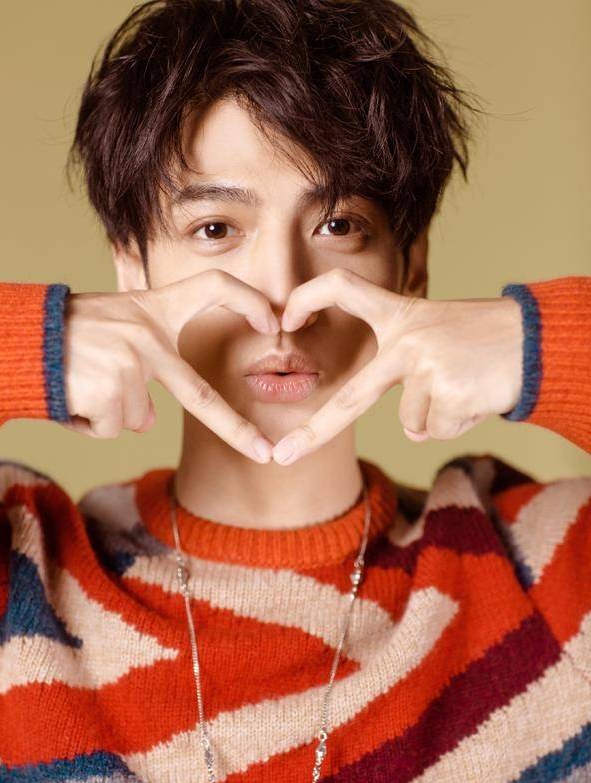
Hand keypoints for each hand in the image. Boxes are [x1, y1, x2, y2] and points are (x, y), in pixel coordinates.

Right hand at [62, 269, 279, 462]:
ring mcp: (129, 365)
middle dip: (235, 429)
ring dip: (111, 412)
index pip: (213, 287)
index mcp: (154, 311)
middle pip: (198, 395)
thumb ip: (145, 356)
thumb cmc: (69, 333)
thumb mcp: (114, 323)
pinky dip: (90, 423)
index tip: (273, 321)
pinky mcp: (108, 392)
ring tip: (83, 382)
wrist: (19, 339)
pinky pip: (112, 429)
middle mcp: (147, 336)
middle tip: (264, 453)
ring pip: (137, 418)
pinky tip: (74, 396)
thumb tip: (151, 418)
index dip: (246, 299)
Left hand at [272, 268, 523, 464]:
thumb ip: (408, 371)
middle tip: (284, 456)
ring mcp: (425, 367)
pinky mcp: (446, 393)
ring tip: (465, 384)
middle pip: (353, 396)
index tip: (285, 316)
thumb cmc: (484, 339)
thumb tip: (413, 431)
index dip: (310, 298)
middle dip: (315, 431)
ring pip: (412, 423)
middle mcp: (406, 340)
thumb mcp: (438, 334)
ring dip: (438, 415)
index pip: (344, 289)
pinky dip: (456, 422)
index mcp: (400, 315)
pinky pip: (436, 430)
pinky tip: (475, 395)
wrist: (536, 340)